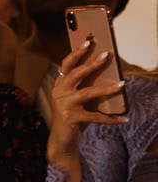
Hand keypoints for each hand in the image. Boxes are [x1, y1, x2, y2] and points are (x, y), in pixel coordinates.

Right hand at [47, 37, 127, 170]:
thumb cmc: (72, 115)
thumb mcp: (77, 98)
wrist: (61, 139)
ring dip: (106, 89)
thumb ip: (87, 87)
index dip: (77, 53)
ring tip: (121, 84)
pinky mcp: (72, 118)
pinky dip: (111, 118)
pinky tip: (123, 118)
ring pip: (87, 93)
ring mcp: (64, 106)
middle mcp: (59, 93)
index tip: (88, 42)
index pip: (66, 65)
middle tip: (106, 55)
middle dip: (91, 64)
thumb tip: (110, 75)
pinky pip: (95, 117)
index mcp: (59, 85)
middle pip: (75, 74)